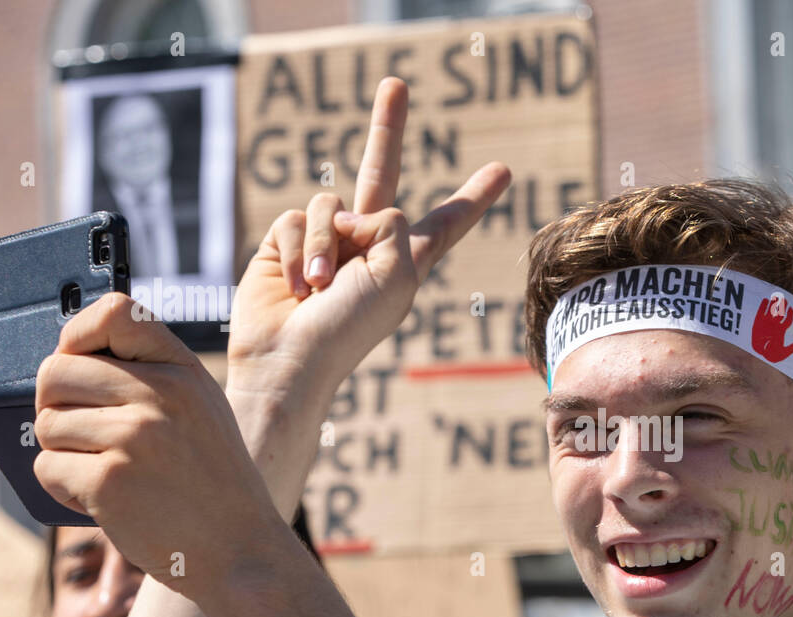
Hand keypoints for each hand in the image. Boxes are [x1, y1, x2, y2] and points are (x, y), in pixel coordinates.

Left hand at [34, 294, 278, 598]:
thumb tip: (69, 362)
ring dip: (62, 453)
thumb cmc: (215, 484)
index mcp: (183, 371)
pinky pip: (47, 467)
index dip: (80, 334)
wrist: (240, 550)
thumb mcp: (202, 410)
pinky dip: (63, 489)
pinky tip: (102, 501)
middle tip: (84, 435)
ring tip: (106, 474)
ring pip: (47, 424)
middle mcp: (160, 395)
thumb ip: (153, 377)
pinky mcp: (108, 481)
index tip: (81, 363)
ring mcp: (133, 437)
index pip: (114, 312)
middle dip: (56, 405)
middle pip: (57, 372)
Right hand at [227, 76, 511, 410]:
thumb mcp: (397, 275)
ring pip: (333, 202)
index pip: (445, 222)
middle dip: (388, 128)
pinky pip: (299, 216)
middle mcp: (368, 244)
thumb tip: (355, 210)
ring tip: (321, 288)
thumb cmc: (351, 328)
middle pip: (381, 174)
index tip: (503, 171)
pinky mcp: (288, 240)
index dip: (472, 197)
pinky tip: (298, 286)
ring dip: (328, 246)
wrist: (291, 357)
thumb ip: (394, 225)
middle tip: (396, 83)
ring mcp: (328, 240)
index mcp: (407, 261)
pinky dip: (302, 250)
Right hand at [750, 296, 792, 363]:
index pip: (787, 320)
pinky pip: (761, 312)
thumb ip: (789, 350)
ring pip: (771, 311)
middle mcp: (775, 325)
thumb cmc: (771, 354)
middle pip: (780, 313)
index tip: (791, 310)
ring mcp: (767, 323)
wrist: (760, 353)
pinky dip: (762, 306)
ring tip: (776, 297)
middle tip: (785, 300)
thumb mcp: (782, 354)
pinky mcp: (758, 322)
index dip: (790, 315)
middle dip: (782, 307)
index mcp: (781, 330)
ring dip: (774, 304)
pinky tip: (765, 300)